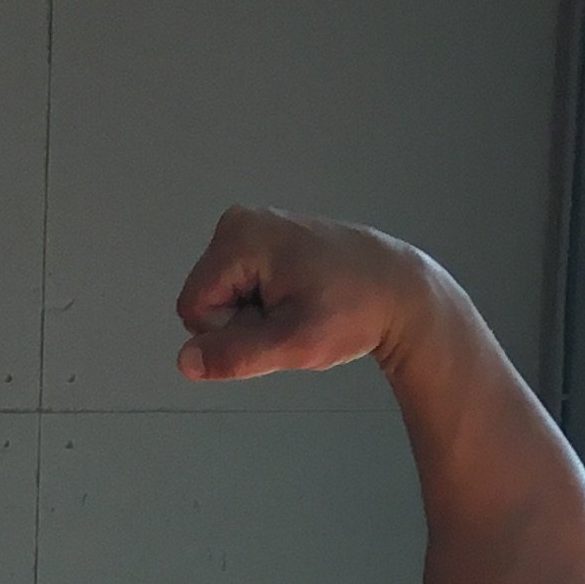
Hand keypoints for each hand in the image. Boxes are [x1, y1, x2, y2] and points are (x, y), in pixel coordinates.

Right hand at [174, 209, 427, 384]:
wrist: (399, 290)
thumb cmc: (355, 311)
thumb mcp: (294, 343)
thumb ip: (235, 355)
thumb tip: (186, 361)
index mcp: (239, 236)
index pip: (195, 310)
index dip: (231, 332)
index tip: (278, 322)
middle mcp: (239, 222)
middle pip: (207, 301)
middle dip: (244, 322)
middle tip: (294, 316)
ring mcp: (252, 226)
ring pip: (224, 298)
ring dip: (258, 316)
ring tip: (302, 306)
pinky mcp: (265, 237)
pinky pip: (242, 287)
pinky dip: (269, 302)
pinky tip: (302, 297)